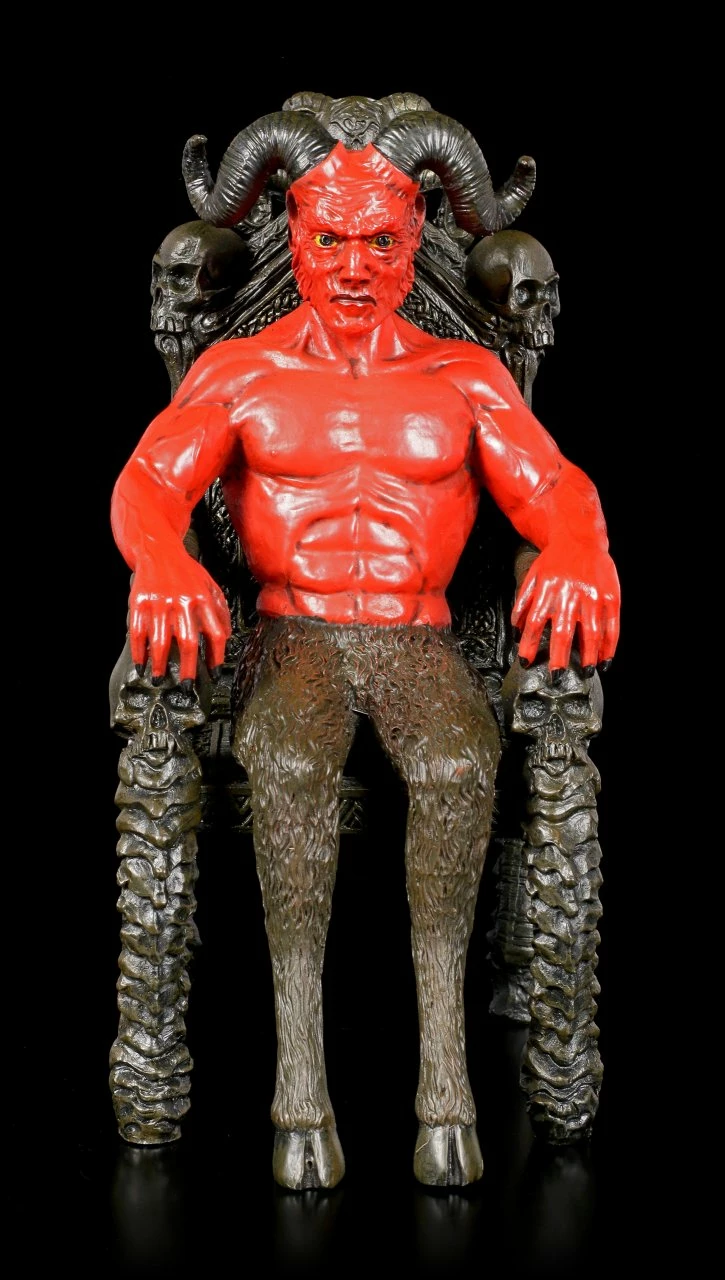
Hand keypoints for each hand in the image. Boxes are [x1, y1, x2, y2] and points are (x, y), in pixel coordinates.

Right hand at [128, 554, 231, 680]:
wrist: (158, 550)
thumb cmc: (186, 572)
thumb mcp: (210, 586)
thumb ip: (220, 610)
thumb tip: (227, 636)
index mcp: (203, 599)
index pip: (215, 633)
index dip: (216, 656)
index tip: (214, 673)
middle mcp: (182, 602)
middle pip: (189, 641)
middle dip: (189, 668)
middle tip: (187, 687)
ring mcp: (159, 602)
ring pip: (161, 640)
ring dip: (160, 664)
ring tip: (159, 679)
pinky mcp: (140, 602)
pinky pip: (138, 632)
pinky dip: (139, 651)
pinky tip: (141, 664)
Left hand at [512, 542, 619, 673]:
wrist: (580, 539)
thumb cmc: (554, 561)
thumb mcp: (533, 577)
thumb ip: (523, 603)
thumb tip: (516, 631)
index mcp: (548, 592)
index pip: (534, 624)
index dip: (528, 645)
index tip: (526, 663)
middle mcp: (570, 596)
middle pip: (562, 632)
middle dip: (558, 658)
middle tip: (556, 678)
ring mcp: (593, 597)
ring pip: (591, 632)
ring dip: (589, 656)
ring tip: (586, 672)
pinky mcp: (611, 597)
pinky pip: (611, 626)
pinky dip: (609, 645)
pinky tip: (605, 659)